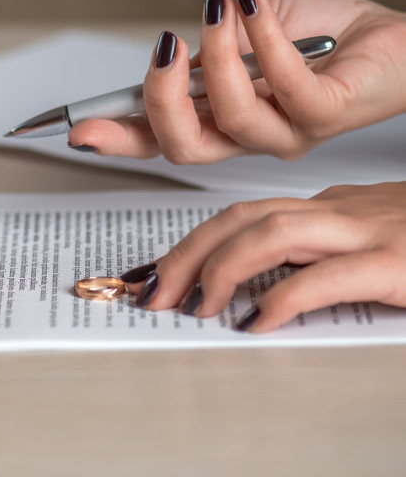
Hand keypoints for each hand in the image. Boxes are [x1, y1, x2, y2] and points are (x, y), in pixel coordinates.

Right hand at [69, 0, 405, 162]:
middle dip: (158, 101)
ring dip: (215, 57)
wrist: (395, 42)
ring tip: (216, 11)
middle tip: (162, 51)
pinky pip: (283, 85)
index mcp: (220, 121)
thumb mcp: (246, 36)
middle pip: (182, 147)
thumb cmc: (324, 39)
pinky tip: (252, 3)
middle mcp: (247, 138)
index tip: (78, 129)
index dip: (115, 139)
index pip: (157, 140)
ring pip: (230, 117)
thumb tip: (173, 49)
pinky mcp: (326, 116)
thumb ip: (209, 49)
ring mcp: (287, 134)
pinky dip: (261, 37)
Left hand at [126, 181, 405, 331]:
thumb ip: (315, 260)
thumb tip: (256, 294)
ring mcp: (370, 232)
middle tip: (151, 291)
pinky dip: (284, 299)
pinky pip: (327, 276)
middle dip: (185, 252)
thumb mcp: (367, 247)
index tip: (154, 272)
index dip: (189, 241)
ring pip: (272, 232)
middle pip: (241, 217)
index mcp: (330, 209)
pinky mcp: (398, 262)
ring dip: (219, 267)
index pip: (241, 213)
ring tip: (193, 304)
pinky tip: (258, 322)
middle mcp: (341, 212)